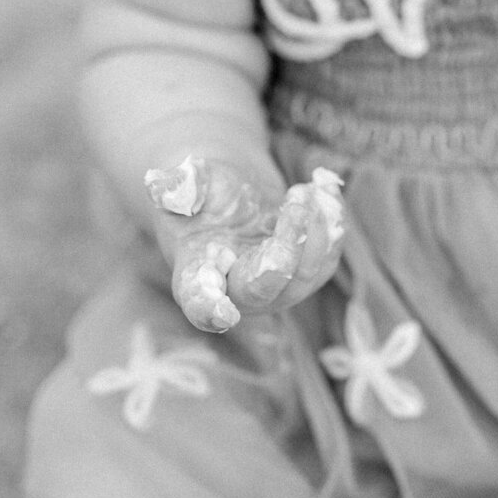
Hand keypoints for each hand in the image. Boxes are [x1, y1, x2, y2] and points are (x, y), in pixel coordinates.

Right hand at [144, 154, 344, 332]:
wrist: (230, 196)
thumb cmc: (199, 197)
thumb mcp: (184, 187)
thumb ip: (177, 187)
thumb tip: (164, 183)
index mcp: (195, 278)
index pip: (200, 302)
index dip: (211, 309)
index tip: (223, 313)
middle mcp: (237, 294)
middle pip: (266, 285)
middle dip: (287, 243)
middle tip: (297, 197)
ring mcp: (276, 289)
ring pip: (306, 275)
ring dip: (317, 230)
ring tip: (310, 187)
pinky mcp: (305, 274)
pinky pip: (327, 258)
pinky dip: (333, 222)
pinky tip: (326, 186)